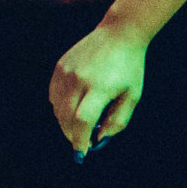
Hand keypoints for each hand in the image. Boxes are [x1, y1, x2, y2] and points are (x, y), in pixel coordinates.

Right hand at [50, 23, 145, 156]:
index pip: (83, 121)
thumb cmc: (130, 68)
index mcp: (100, 88)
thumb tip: (98, 139)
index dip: (80, 140)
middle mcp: (80, 79)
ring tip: (79, 126)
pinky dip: (60, 107)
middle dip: (72, 135)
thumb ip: (117, 121)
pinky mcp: (60, 66)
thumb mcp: (132, 96)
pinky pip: (54, 95)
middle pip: (66, 117)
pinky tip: (72, 109)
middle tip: (80, 143)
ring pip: (58, 108)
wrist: (120, 33)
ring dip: (65, 123)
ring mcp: (67, 71)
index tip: (82, 154)